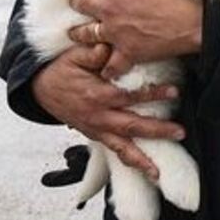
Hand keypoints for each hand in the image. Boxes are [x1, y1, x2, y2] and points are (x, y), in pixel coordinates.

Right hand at [31, 43, 183, 179]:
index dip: (152, 94)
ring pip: (121, 148)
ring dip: (141, 160)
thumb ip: (93, 52)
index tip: (173, 92)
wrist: (40, 89)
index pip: (128, 96)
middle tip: (179, 132)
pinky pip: (114, 151)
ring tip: (158, 172)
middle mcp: (97, 116)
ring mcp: (95, 130)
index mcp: (96, 95)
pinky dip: (129, 161)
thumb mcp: (75, 56)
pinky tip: (144, 169)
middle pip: (131, 127)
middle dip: (157, 131)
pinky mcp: (95, 136)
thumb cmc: (62, 71)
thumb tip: (108, 47)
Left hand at [66, 0, 203, 79]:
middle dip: (78, 1)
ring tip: (75, 34)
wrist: (196, 23)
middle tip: (76, 0)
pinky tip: (104, 71)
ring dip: (81, 34)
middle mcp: (111, 8)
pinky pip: (112, 64)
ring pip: (88, 34)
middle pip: (82, 3)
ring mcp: (117, 32)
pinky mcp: (128, 52)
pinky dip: (108, 68)